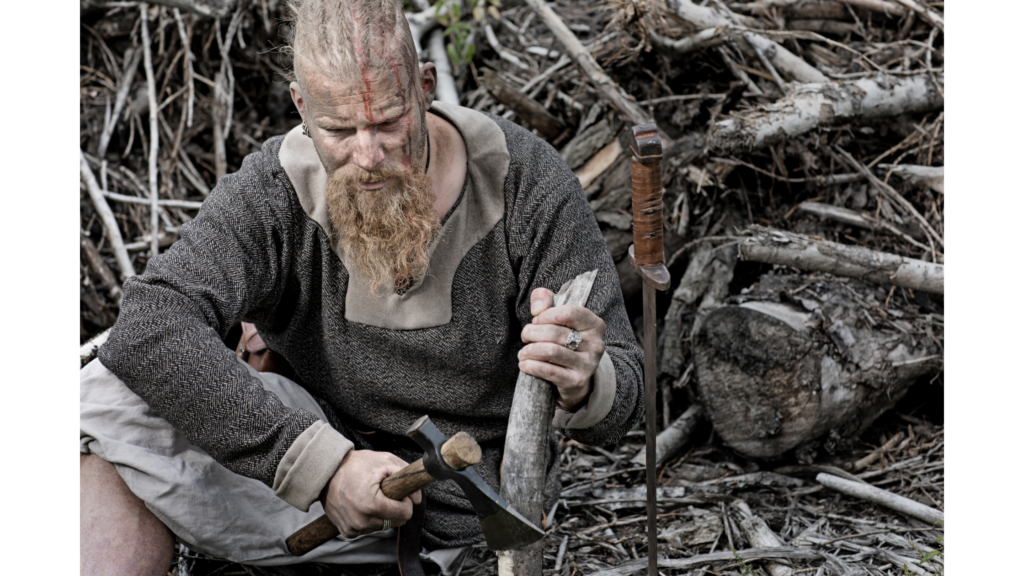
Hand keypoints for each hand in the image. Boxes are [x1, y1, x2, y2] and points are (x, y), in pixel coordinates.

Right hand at [321, 450, 421, 538]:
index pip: (405, 514)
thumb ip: (405, 475)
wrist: (326, 472)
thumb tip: (417, 498)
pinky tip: (361, 505)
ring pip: (382, 526)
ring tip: (370, 497)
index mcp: (372, 505)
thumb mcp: (384, 461)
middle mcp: (362, 521)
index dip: (404, 501)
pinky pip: (368, 529)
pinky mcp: (346, 531)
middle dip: (394, 508)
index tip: (396, 492)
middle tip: (383, 493)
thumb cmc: (355, 465)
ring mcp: (353, 528)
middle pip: (395, 522)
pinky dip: (369, 519)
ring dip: (382, 514)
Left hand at [519, 287, 605, 410]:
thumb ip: (545, 299)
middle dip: (533, 332)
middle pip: (555, 333)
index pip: (568, 313)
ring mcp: (588, 364)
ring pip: (551, 351)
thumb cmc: (563, 341)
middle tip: (525, 336)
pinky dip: (531, 366)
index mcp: (595, 324)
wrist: (575, 378)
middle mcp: (596, 344)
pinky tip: (524, 364)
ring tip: (523, 352)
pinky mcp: (576, 381)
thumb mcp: (557, 316)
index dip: (546, 315)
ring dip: (530, 350)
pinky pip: (549, 371)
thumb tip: (537, 308)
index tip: (536, 320)